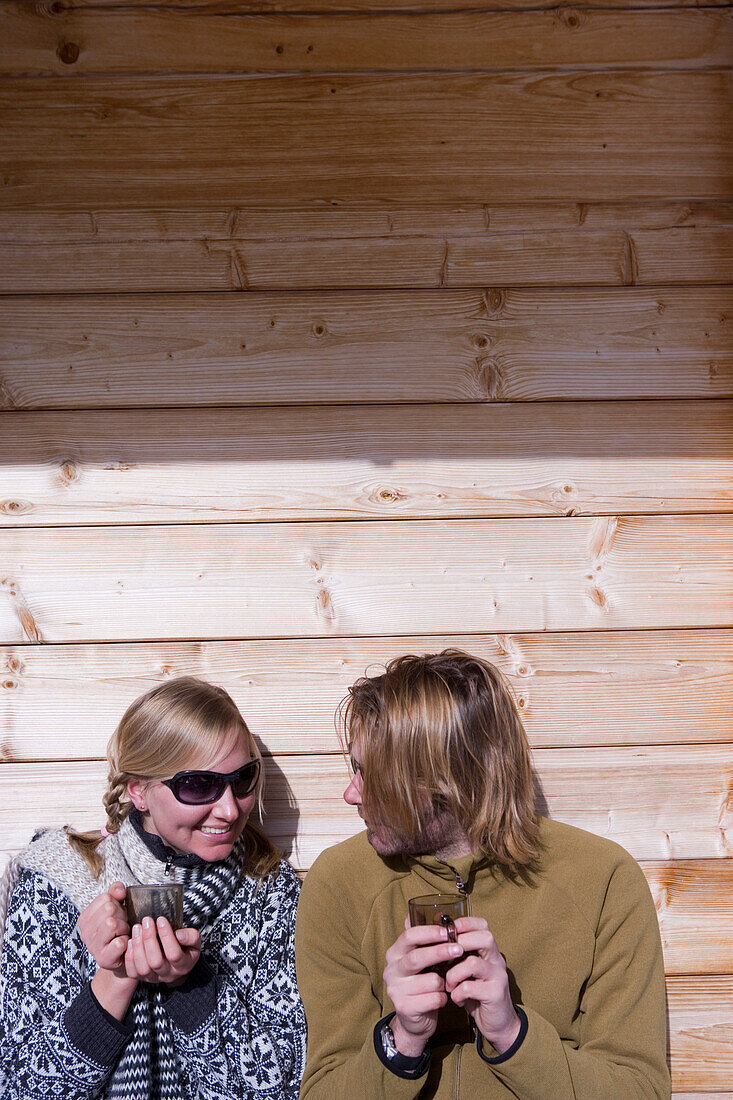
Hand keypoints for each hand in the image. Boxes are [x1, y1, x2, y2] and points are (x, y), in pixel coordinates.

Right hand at [76, 881, 130, 977]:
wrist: (124, 956)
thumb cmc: (119, 931)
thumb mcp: (116, 907)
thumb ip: (115, 892)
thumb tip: (119, 890)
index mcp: (85, 918)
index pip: (105, 898)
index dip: (117, 905)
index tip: (117, 915)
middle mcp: (85, 933)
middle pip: (109, 910)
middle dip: (122, 916)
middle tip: (122, 925)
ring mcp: (92, 947)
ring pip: (113, 924)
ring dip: (124, 928)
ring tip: (123, 934)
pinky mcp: (103, 959)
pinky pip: (119, 943)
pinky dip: (126, 941)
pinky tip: (124, 945)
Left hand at [125, 916, 200, 985]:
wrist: (177, 964)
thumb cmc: (185, 948)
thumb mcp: (194, 941)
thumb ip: (190, 936)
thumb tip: (178, 934)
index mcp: (183, 966)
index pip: (174, 954)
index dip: (166, 936)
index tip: (161, 919)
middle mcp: (168, 975)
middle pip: (156, 962)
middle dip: (149, 939)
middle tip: (146, 921)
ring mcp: (153, 978)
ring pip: (143, 968)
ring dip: (138, 946)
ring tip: (137, 927)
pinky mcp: (142, 978)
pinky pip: (133, 972)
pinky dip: (129, 957)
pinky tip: (130, 941)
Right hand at [382, 917, 463, 1055]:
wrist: (414, 1019)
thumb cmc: (421, 983)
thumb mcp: (419, 960)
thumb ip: (421, 939)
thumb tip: (424, 911)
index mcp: (394, 954)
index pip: (409, 936)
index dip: (429, 932)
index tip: (448, 931)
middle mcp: (390, 970)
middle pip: (417, 957)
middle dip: (440, 952)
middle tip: (459, 948)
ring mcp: (395, 990)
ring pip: (430, 980)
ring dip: (444, 982)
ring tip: (448, 982)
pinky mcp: (404, 1008)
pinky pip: (433, 999)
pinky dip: (443, 998)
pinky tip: (443, 998)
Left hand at [444, 917, 520, 1053]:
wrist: (497, 1024)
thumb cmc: (476, 993)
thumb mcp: (466, 971)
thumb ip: (455, 956)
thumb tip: (427, 934)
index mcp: (489, 951)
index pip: (483, 925)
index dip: (465, 923)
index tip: (448, 931)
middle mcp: (497, 960)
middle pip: (485, 938)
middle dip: (460, 944)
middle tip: (445, 957)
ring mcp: (498, 976)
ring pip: (473, 963)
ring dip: (454, 973)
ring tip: (448, 984)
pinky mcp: (496, 994)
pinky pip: (471, 988)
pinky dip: (458, 993)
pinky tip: (456, 999)